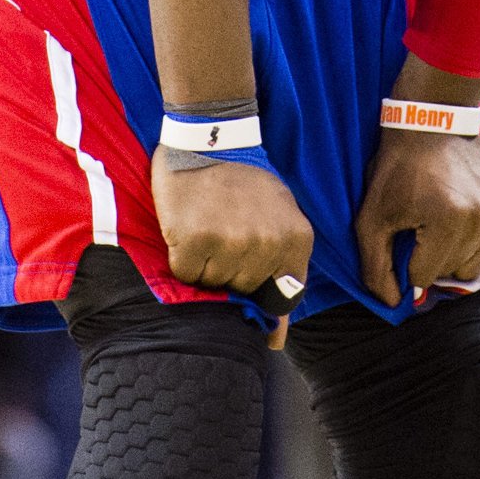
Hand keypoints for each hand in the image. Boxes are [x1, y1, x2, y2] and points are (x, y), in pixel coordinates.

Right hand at [155, 155, 314, 343]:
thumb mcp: (280, 217)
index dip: (261, 291)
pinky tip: (190, 225)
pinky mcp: (196, 239)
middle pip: (242, 289)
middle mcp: (268, 244)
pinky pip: (186, 273)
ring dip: (205, 262)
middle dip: (230, 269)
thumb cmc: (246, 183)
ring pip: (212, 284)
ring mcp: (233, 242)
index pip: (282, 298)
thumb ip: (283, 274)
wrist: (211, 138)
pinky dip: (183, 256)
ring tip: (209, 224)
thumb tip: (275, 340)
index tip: (250, 269)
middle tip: (226, 230)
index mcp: (297, 238)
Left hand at [354, 128, 479, 310]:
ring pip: (478, 261)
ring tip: (445, 215)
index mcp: (448, 221)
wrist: (434, 123)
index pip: (424, 276)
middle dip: (435, 256)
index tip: (406, 230)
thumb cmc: (398, 170)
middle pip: (454, 272)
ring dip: (459, 247)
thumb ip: (376, 268)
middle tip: (425, 224)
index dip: (409, 258)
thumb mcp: (371, 217)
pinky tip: (466, 207)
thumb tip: (396, 304)